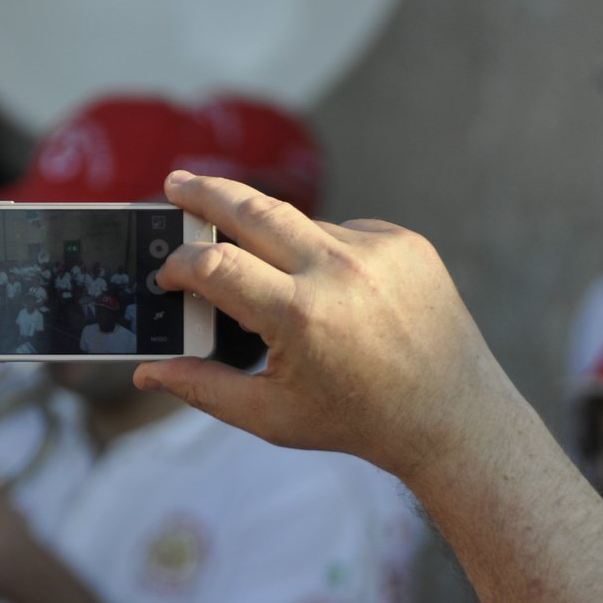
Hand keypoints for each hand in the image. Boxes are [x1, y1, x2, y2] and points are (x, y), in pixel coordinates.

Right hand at [133, 171, 519, 484]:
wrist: (455, 416)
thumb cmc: (359, 421)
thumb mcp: (272, 416)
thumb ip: (203, 390)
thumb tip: (147, 373)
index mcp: (300, 315)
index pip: (215, 264)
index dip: (180, 265)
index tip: (167, 275)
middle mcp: (338, 270)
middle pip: (251, 207)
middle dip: (204, 192)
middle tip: (175, 181)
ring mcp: (376, 248)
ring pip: (299, 225)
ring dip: (274, 244)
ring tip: (281, 290)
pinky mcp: (404, 240)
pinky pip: (343, 232)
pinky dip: (324, 256)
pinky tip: (339, 298)